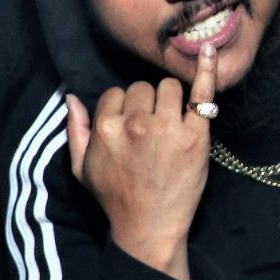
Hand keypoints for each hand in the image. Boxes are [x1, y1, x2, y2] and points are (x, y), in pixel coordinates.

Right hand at [67, 45, 216, 279]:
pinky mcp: (194, 137)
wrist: (148, 227)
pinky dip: (206, 72)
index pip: (115, 94)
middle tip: (151, 129)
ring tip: (171, 124)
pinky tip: (208, 51)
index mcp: (105, 129)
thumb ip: (75, 130)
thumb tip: (71, 97)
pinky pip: (201, 96)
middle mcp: (134, 124)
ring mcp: (167, 128)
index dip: (123, 108)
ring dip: (169, 100)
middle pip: (141, 89)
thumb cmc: (114, 198)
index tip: (130, 127)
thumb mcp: (81, 168)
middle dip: (145, 104)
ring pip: (168, 88)